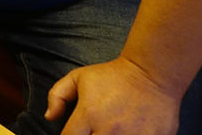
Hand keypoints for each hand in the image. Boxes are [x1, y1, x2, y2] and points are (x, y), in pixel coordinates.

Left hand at [45, 57, 180, 134]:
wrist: (152, 74)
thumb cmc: (112, 76)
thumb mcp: (78, 77)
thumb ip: (57, 96)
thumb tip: (49, 117)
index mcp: (89, 115)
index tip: (74, 132)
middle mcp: (109, 130)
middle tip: (91, 132)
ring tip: (109, 132)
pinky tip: (127, 134)